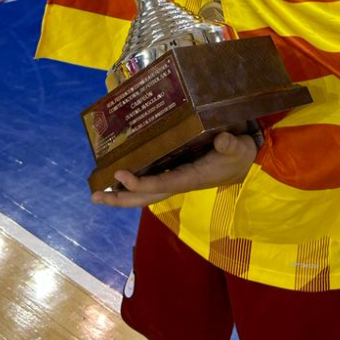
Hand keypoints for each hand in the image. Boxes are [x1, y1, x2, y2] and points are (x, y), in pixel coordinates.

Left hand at [91, 131, 257, 208]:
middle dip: (120, 199)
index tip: (120, 175)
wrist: (245, 163)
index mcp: (190, 178)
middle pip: (145, 197)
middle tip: (95, 197)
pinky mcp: (175, 174)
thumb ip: (230, 144)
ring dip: (122, 196)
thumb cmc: (240, 155)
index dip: (139, 183)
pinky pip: (150, 184)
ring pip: (145, 194)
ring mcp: (175, 180)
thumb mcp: (238, 147)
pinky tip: (118, 181)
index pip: (160, 184)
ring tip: (98, 194)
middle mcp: (178, 182)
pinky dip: (132, 186)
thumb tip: (223, 139)